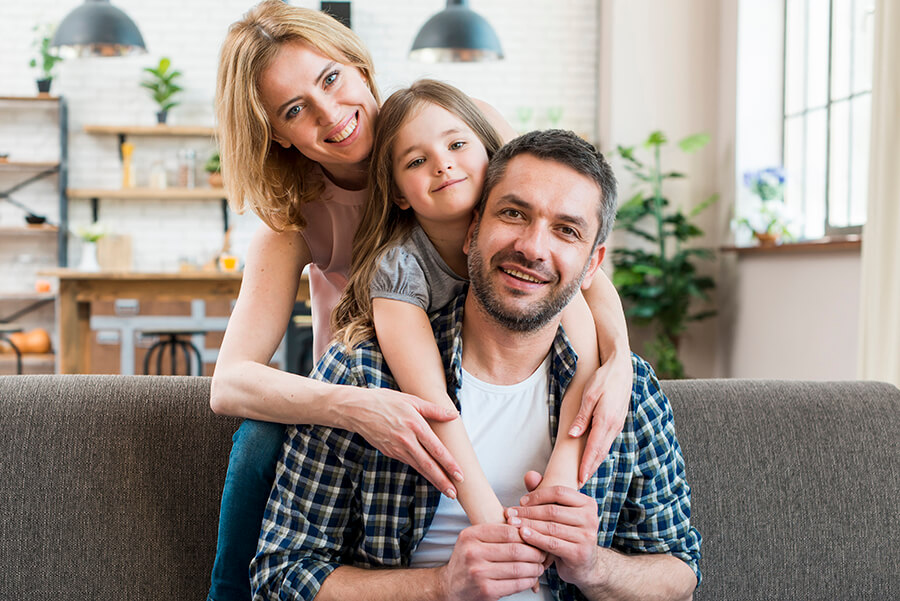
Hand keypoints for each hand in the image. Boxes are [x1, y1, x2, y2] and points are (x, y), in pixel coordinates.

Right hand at [339, 387, 463, 497]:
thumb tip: (454, 415)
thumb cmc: (385, 401)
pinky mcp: (389, 452)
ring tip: (446, 489)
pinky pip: (408, 463)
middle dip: (443, 481)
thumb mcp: (411, 400)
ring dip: (433, 479)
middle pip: (428, 465)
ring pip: (419, 467)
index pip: (436, 449)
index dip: (449, 464)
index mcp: (415, 426)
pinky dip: (420, 470)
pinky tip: (429, 475)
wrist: (357, 410)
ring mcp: (397, 449)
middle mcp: (407, 440)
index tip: (460, 476)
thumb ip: (433, 410)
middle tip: (455, 493)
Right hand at [440, 523, 546, 600]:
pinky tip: (532, 578)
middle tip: (543, 553)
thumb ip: (496, 532)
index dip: (527, 534)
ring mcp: (478, 573)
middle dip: (535, 552)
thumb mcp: (474, 540)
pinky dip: (529, 580)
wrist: (450, 587)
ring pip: (518, 567)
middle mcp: (472, 552)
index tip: (537, 537)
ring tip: (539, 566)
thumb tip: (528, 525)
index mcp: (471, 535)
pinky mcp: (486, 590)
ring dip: (535, 568)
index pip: (508, 531)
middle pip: (516, 549)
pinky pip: (516, 584)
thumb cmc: (468, 561)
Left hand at [506, 471, 600, 588]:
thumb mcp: (560, 513)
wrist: (584, 564)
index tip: (521, 501)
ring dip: (528, 524)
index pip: (559, 492)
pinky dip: (535, 538)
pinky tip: (522, 535)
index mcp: (587, 503)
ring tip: (512, 523)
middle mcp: (590, 518)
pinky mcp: (579, 553)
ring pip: (551, 527)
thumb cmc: (568, 534)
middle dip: (528, 512)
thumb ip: (545, 494)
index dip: (538, 495)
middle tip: (510, 513)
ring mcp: (587, 536)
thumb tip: (529, 475)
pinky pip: (552, 543)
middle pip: (553, 510)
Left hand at [567, 351, 631, 484]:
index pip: (594, 448)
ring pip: (605, 448)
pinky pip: (608, 441)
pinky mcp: (618, 422)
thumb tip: (573, 435)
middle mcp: (614, 426)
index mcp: (605, 420)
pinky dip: (600, 452)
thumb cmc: (603, 379)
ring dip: (596, 462)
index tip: (579, 479)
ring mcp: (617, 425)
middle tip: (580, 484)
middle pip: (601, 453)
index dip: (586, 465)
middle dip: (590, 469)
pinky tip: (593, 457)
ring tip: (585, 475)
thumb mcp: (589, 395)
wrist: (621, 370)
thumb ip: (582, 417)